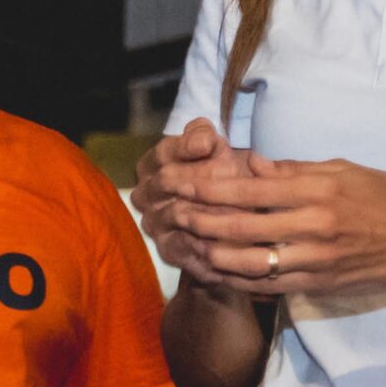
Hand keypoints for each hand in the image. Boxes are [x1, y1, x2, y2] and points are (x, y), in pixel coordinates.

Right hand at [132, 119, 255, 285]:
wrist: (228, 211)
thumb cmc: (219, 171)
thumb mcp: (213, 148)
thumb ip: (203, 136)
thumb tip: (203, 141)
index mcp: (153, 164)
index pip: (163, 152)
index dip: (185, 146)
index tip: (210, 144)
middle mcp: (146, 194)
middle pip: (167, 180)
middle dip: (203, 175)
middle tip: (233, 174)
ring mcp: (155, 223)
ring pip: (178, 213)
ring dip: (209, 209)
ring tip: (238, 207)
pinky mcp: (168, 250)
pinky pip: (183, 248)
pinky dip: (207, 243)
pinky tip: (230, 240)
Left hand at [166, 157, 385, 298]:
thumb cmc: (385, 197)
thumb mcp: (343, 169)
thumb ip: (293, 169)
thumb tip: (250, 164)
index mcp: (317, 192)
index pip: (248, 189)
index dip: (206, 186)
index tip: (178, 180)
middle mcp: (311, 228)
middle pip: (237, 228)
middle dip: (196, 219)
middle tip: (169, 211)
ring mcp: (312, 262)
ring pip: (243, 263)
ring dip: (205, 253)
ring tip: (182, 242)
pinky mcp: (314, 286)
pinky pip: (263, 285)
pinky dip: (232, 278)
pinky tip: (211, 268)